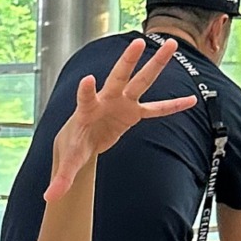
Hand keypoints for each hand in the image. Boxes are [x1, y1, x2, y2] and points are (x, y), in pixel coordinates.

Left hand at [45, 37, 197, 202]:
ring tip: (173, 43)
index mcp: (86, 110)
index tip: (87, 80)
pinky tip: (191, 100)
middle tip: (138, 43)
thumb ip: (61, 178)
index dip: (85, 91)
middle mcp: (106, 100)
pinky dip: (172, 106)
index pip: (85, 98)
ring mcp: (122, 103)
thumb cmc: (73, 146)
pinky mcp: (133, 113)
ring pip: (141, 81)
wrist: (81, 140)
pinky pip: (156, 110)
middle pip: (118, 77)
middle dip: (127, 61)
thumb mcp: (68, 162)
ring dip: (156, 64)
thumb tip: (50, 198)